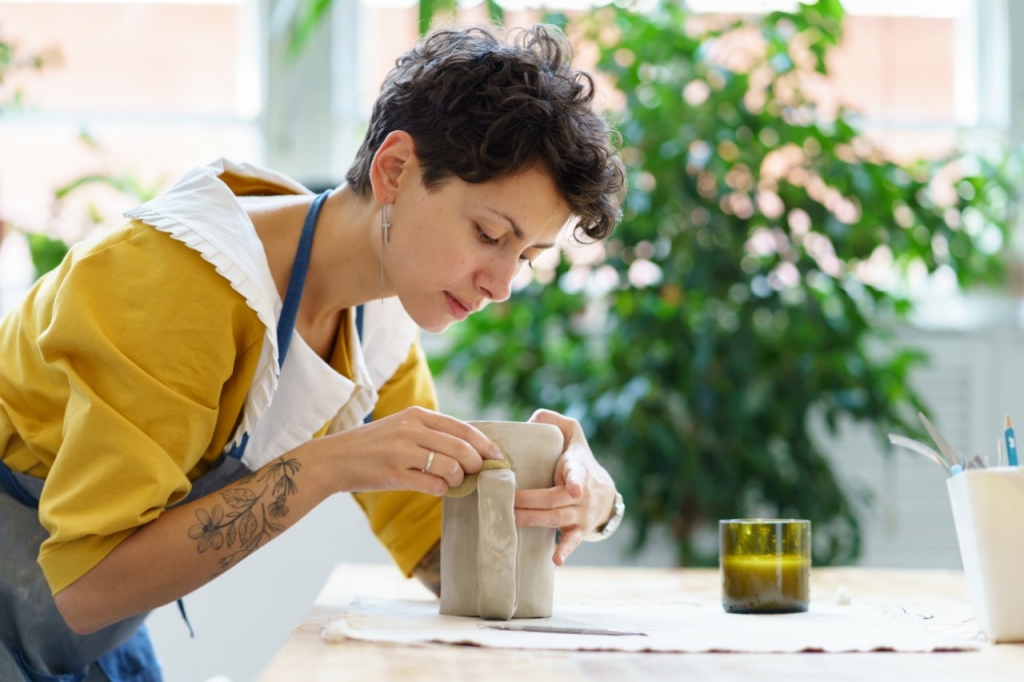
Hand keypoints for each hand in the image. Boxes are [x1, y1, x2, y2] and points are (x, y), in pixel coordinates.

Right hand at [324, 407, 503, 495]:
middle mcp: (410, 429)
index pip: (462, 428)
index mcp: (416, 414)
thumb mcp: (401, 426)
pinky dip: (442, 489)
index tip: (497, 455)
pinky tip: (437, 488)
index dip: (484, 443)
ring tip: (453, 481)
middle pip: (461, 448)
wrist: (334, 458)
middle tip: (478, 473)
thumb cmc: (372, 445)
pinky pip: (433, 485)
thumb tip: (470, 448)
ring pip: (450, 467)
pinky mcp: (394, 474)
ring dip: (458, 479)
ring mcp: (401, 451)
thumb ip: (431, 432)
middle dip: (476, 464)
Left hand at [513, 409, 617, 565]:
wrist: (604, 491)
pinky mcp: (579, 529)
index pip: (577, 472)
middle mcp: (582, 493)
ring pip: (555, 519)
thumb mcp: (572, 433)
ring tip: (511, 520)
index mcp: (578, 467)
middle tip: (506, 502)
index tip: (573, 490)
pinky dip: (565, 551)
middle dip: (529, 502)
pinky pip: (572, 541)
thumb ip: (552, 420)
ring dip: (532, 521)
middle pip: (554, 500)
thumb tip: (530, 420)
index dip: (574, 480)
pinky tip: (556, 560)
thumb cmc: (578, 457)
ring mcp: (581, 513)